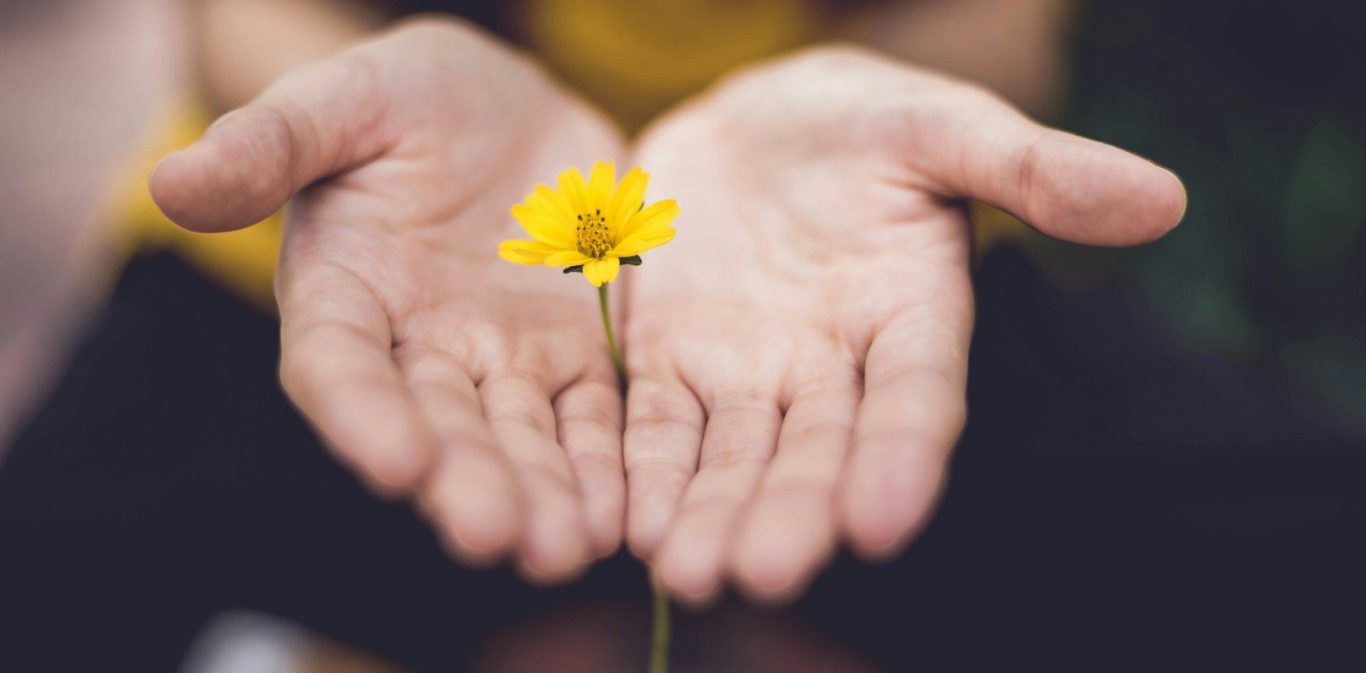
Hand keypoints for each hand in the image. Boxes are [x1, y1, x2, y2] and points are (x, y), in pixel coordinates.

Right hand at [150, 19, 626, 581]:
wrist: (508, 106)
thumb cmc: (408, 96)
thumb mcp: (346, 99)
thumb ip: (272, 142)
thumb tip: (171, 180)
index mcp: (345, 293)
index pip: (339, 366)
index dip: (363, 415)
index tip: (396, 463)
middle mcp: (418, 347)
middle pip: (438, 425)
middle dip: (466, 481)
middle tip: (496, 536)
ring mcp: (502, 359)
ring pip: (521, 437)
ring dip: (542, 494)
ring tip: (566, 547)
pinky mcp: (576, 355)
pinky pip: (593, 417)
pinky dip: (606, 464)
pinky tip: (623, 511)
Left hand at [622, 46, 1185, 601]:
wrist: (751, 121)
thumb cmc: (861, 122)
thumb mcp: (940, 126)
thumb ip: (1032, 167)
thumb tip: (1161, 199)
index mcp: (911, 316)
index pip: (916, 399)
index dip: (902, 458)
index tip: (882, 522)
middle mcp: (833, 366)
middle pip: (816, 451)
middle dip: (791, 512)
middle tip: (764, 571)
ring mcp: (748, 372)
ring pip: (733, 456)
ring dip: (711, 515)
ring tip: (689, 572)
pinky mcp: (671, 362)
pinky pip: (656, 426)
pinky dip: (644, 473)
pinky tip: (630, 524)